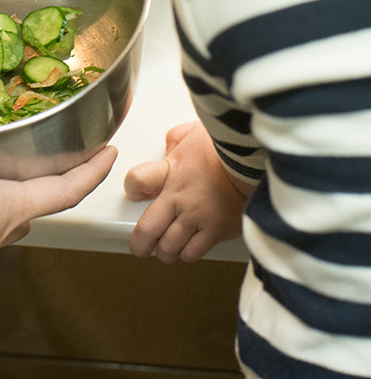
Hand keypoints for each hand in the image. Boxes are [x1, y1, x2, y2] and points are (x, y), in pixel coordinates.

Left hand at [124, 121, 245, 262]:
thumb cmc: (227, 149)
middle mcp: (179, 199)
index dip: (131, 190)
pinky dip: (187, 254)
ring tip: (167, 248)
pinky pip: (194, 253)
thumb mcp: (193, 133)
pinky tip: (187, 248)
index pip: (136, 183)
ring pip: (169, 248)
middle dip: (140, 244)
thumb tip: (170, 147)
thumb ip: (175, 141)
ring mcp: (197, 218)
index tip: (135, 194)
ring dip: (165, 251)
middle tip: (140, 246)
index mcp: (170, 172)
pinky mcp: (217, 231)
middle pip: (147, 231)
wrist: (257, 164)